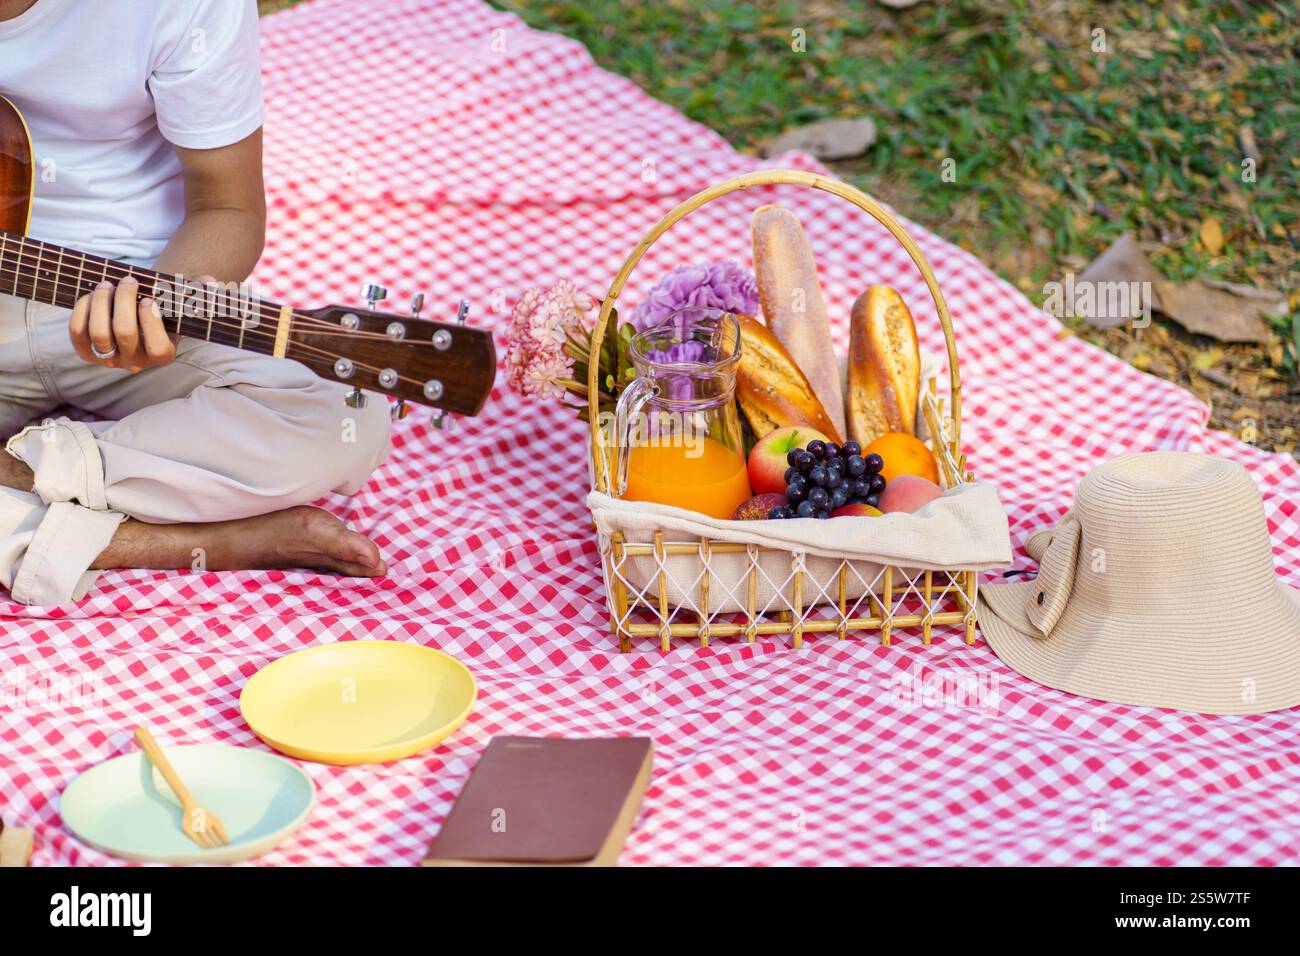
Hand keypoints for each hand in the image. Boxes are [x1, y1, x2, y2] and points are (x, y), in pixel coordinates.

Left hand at [69, 276, 191, 372]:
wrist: (136, 324)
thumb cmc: (162, 312)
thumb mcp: (181, 306)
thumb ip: (199, 294)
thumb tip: (210, 281)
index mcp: (163, 356)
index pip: (157, 348)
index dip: (151, 322)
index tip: (150, 299)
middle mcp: (136, 363)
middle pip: (125, 333)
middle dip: (125, 300)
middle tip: (128, 280)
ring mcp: (110, 360)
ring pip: (99, 333)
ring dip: (101, 303)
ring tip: (107, 284)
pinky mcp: (87, 353)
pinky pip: (78, 332)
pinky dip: (83, 310)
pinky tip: (93, 295)